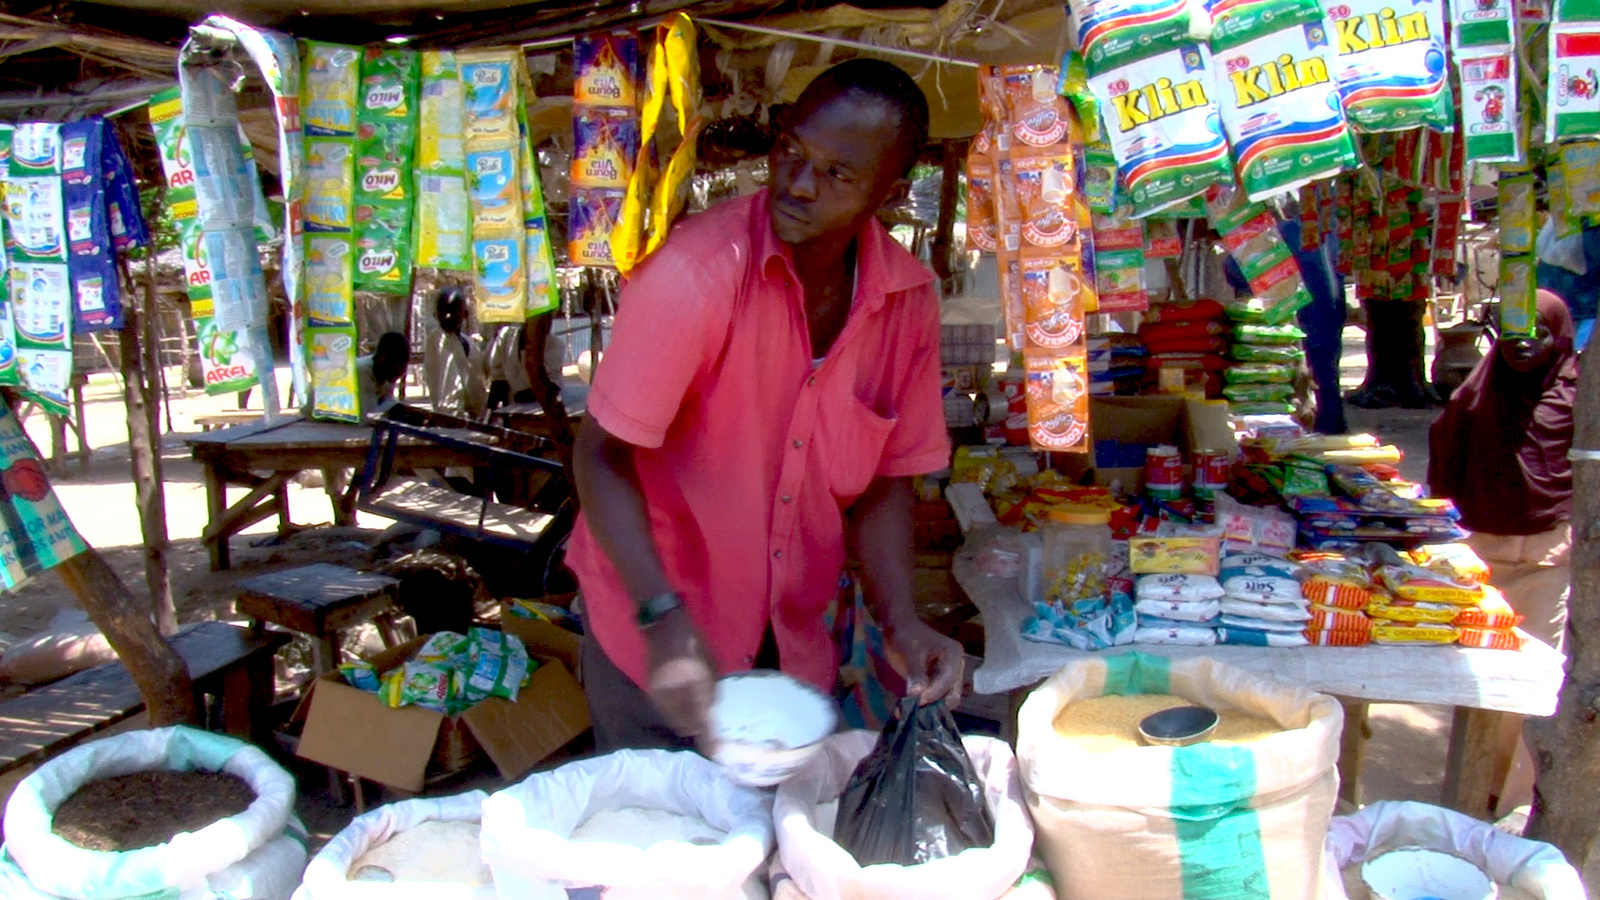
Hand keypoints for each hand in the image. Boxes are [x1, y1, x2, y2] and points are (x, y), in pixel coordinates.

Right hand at [643, 607, 717, 745]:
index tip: (714, 751)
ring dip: (685, 724)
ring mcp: (660, 692)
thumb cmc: (693, 641)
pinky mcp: (652, 690)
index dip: (708, 736)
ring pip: (674, 720)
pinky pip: (665, 712)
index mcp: (693, 681)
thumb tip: (711, 712)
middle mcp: (674, 690)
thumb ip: (712, 689)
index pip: (701, 717)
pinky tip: (683, 713)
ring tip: (696, 724)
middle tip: (707, 734)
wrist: (663, 627)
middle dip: (697, 731)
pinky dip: (675, 716)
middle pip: (685, 724)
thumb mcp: (711, 662)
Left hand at [882, 618, 964, 706]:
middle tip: (913, 711)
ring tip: (907, 712)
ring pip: (942, 699)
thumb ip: (916, 675)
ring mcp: (947, 676)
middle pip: (951, 693)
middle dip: (933, 703)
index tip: (918, 701)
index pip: (949, 679)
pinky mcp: (936, 683)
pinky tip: (905, 709)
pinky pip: (933, 698)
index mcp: (953, 654)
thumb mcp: (910, 654)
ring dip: (927, 707)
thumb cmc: (905, 636)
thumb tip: (917, 696)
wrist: (897, 629)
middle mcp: (955, 667)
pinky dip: (920, 704)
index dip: (934, 692)